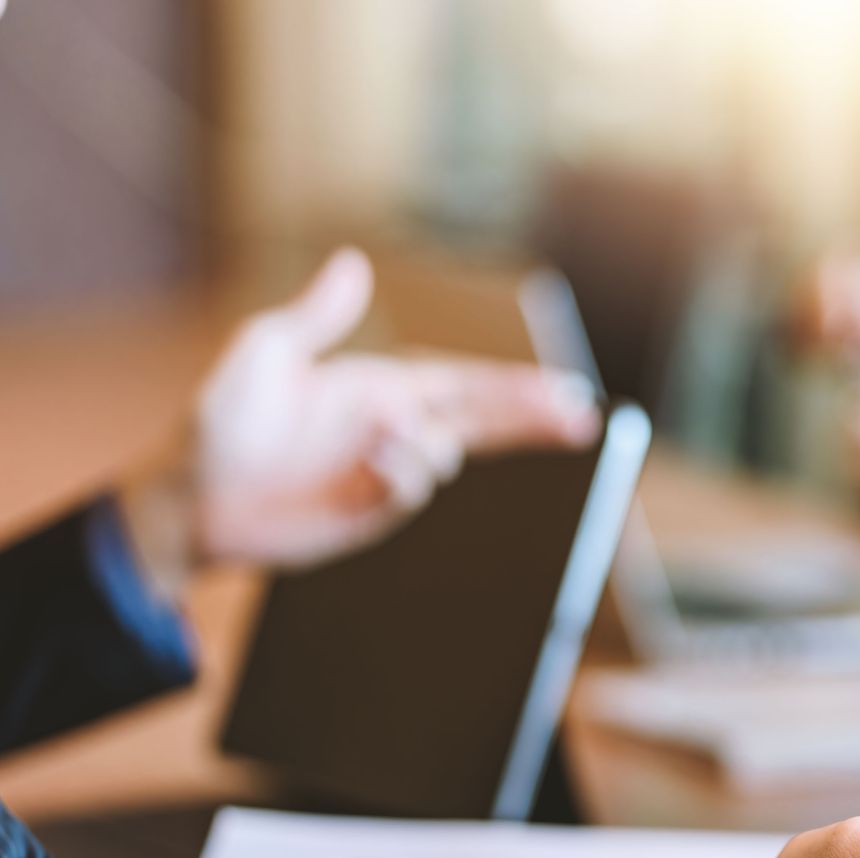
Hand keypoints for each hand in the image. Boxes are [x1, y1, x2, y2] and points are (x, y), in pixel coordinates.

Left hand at [123, 248, 600, 578]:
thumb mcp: (265, 351)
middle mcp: (396, 426)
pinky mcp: (374, 510)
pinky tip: (377, 462)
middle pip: (483, 421)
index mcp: (383, 384)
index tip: (564, 392)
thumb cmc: (225, 420)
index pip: (466, 383)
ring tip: (382, 438)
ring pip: (445, 453)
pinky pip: (412, 486)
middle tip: (582, 420)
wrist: (195, 498)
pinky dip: (405, 470)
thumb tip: (353, 262)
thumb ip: (318, 315)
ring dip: (427, 442)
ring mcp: (389, 471)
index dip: (517, 387)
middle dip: (531, 419)